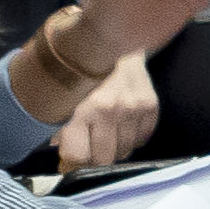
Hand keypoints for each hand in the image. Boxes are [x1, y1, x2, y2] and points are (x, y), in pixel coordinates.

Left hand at [52, 52, 161, 171]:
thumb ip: (59, 132)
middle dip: (94, 160)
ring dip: (114, 148)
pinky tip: (121, 126)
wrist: (111, 43)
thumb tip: (65, 162)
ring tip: (104, 134)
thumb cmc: (81, 75)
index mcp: (81, 110)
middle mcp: (109, 110)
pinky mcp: (150, 106)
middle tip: (88, 150)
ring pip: (125, 152)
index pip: (79, 157)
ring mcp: (133, 108)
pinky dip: (132, 138)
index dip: (72, 164)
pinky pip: (142, 139)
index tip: (70, 163)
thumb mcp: (60, 100)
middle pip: (104, 159)